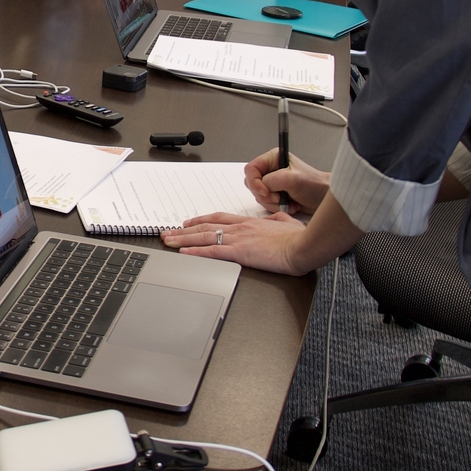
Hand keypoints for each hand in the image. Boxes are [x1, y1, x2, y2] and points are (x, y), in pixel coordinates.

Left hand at [161, 212, 310, 274]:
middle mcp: (240, 228)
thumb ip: (276, 220)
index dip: (201, 220)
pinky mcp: (239, 252)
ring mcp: (238, 239)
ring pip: (203, 237)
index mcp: (249, 222)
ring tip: (168, 241)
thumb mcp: (286, 222)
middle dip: (184, 231)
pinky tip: (184, 253)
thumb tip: (274, 219)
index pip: (219, 218)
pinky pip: (212, 251)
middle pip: (205, 227)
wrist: (303, 245)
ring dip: (183, 240)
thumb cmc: (298, 237)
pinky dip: (195, 252)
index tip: (188, 222)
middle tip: (169, 233)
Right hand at [245, 149, 329, 213]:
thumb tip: (260, 187)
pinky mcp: (275, 195)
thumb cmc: (314, 185)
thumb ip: (271, 180)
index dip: (255, 182)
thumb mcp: (292, 179)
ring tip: (289, 202)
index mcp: (273, 159)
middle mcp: (271, 170)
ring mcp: (272, 184)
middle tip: (279, 198)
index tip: (266, 192)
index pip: (251, 169)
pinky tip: (290, 205)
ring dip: (273, 203)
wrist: (324, 199)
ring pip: (259, 196)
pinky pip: (266, 204)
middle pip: (252, 184)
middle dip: (265, 195)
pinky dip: (277, 208)